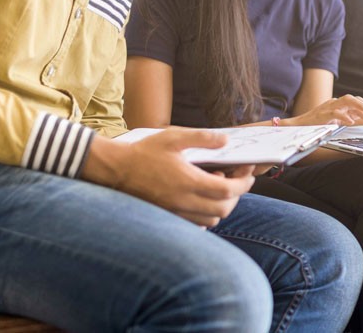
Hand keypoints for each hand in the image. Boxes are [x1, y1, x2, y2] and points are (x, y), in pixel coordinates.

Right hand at [83, 129, 255, 226]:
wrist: (115, 170)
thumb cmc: (144, 152)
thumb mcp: (174, 137)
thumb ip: (202, 138)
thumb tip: (225, 140)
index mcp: (189, 181)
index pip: (228, 190)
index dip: (244, 183)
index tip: (247, 173)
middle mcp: (184, 201)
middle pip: (224, 209)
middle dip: (236, 195)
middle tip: (235, 179)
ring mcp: (176, 212)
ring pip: (212, 219)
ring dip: (221, 205)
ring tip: (214, 186)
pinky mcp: (169, 217)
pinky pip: (196, 225)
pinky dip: (206, 215)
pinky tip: (200, 198)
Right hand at [286, 94, 362, 127]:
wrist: (299, 126)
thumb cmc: (317, 124)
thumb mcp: (336, 120)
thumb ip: (348, 117)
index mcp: (339, 105)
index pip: (358, 102)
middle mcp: (336, 103)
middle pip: (355, 99)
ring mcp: (329, 107)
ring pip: (347, 101)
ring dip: (360, 106)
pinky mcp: (322, 114)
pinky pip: (335, 112)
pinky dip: (344, 116)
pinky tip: (351, 122)